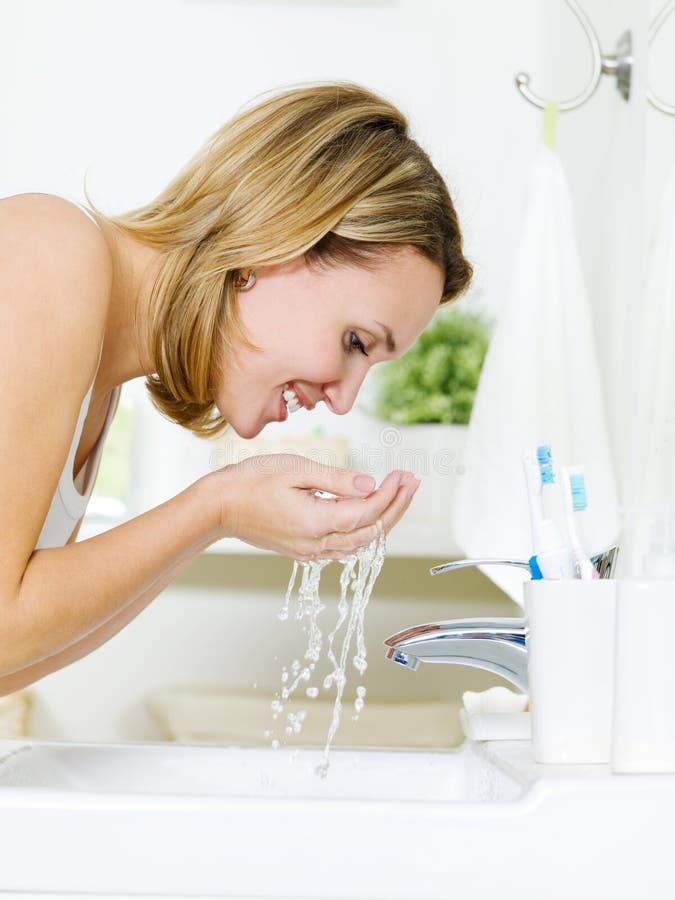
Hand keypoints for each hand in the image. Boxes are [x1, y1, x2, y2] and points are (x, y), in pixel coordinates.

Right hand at [212, 453, 419, 560]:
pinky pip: (343, 546)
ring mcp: (310, 551)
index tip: (403, 474)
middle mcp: (316, 544)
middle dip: (396, 507)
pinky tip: (369, 511)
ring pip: (360, 543)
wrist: (219, 506)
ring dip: (383, 519)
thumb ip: (337, 480)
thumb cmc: (252, 481)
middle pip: (371, 532)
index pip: (367, 513)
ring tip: (398, 493)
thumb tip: (371, 485)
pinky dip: (362, 530)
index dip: (391, 494)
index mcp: (316, 522)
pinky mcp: (303, 550)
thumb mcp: (296, 469)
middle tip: (412, 482)